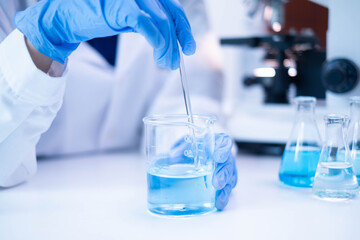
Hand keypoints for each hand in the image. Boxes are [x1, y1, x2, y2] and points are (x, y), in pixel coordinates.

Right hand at [14, 0, 195, 68]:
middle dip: (177, 42)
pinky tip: (158, 52)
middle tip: (175, 61)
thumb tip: (168, 39)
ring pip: (162, 22)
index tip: (188, 46)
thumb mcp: (127, 16)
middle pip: (171, 16)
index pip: (173, 8)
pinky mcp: (121, 6)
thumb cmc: (95, 15)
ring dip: (167, 47)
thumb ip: (147, 21)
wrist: (66, 15)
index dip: (184, 29)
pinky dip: (157, 40)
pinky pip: (147, 24)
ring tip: (166, 62)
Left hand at [169, 133, 237, 209]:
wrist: (197, 153)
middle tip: (216, 183)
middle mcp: (224, 156)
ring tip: (219, 199)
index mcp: (216, 142)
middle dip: (223, 174)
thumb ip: (179, 149)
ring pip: (230, 178)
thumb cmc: (193, 146)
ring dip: (225, 189)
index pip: (224, 142)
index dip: (223, 150)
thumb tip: (171, 157)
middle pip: (228, 164)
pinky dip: (223, 197)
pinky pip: (227, 188)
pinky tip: (218, 204)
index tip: (218, 157)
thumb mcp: (185, 143)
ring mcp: (226, 169)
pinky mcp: (225, 182)